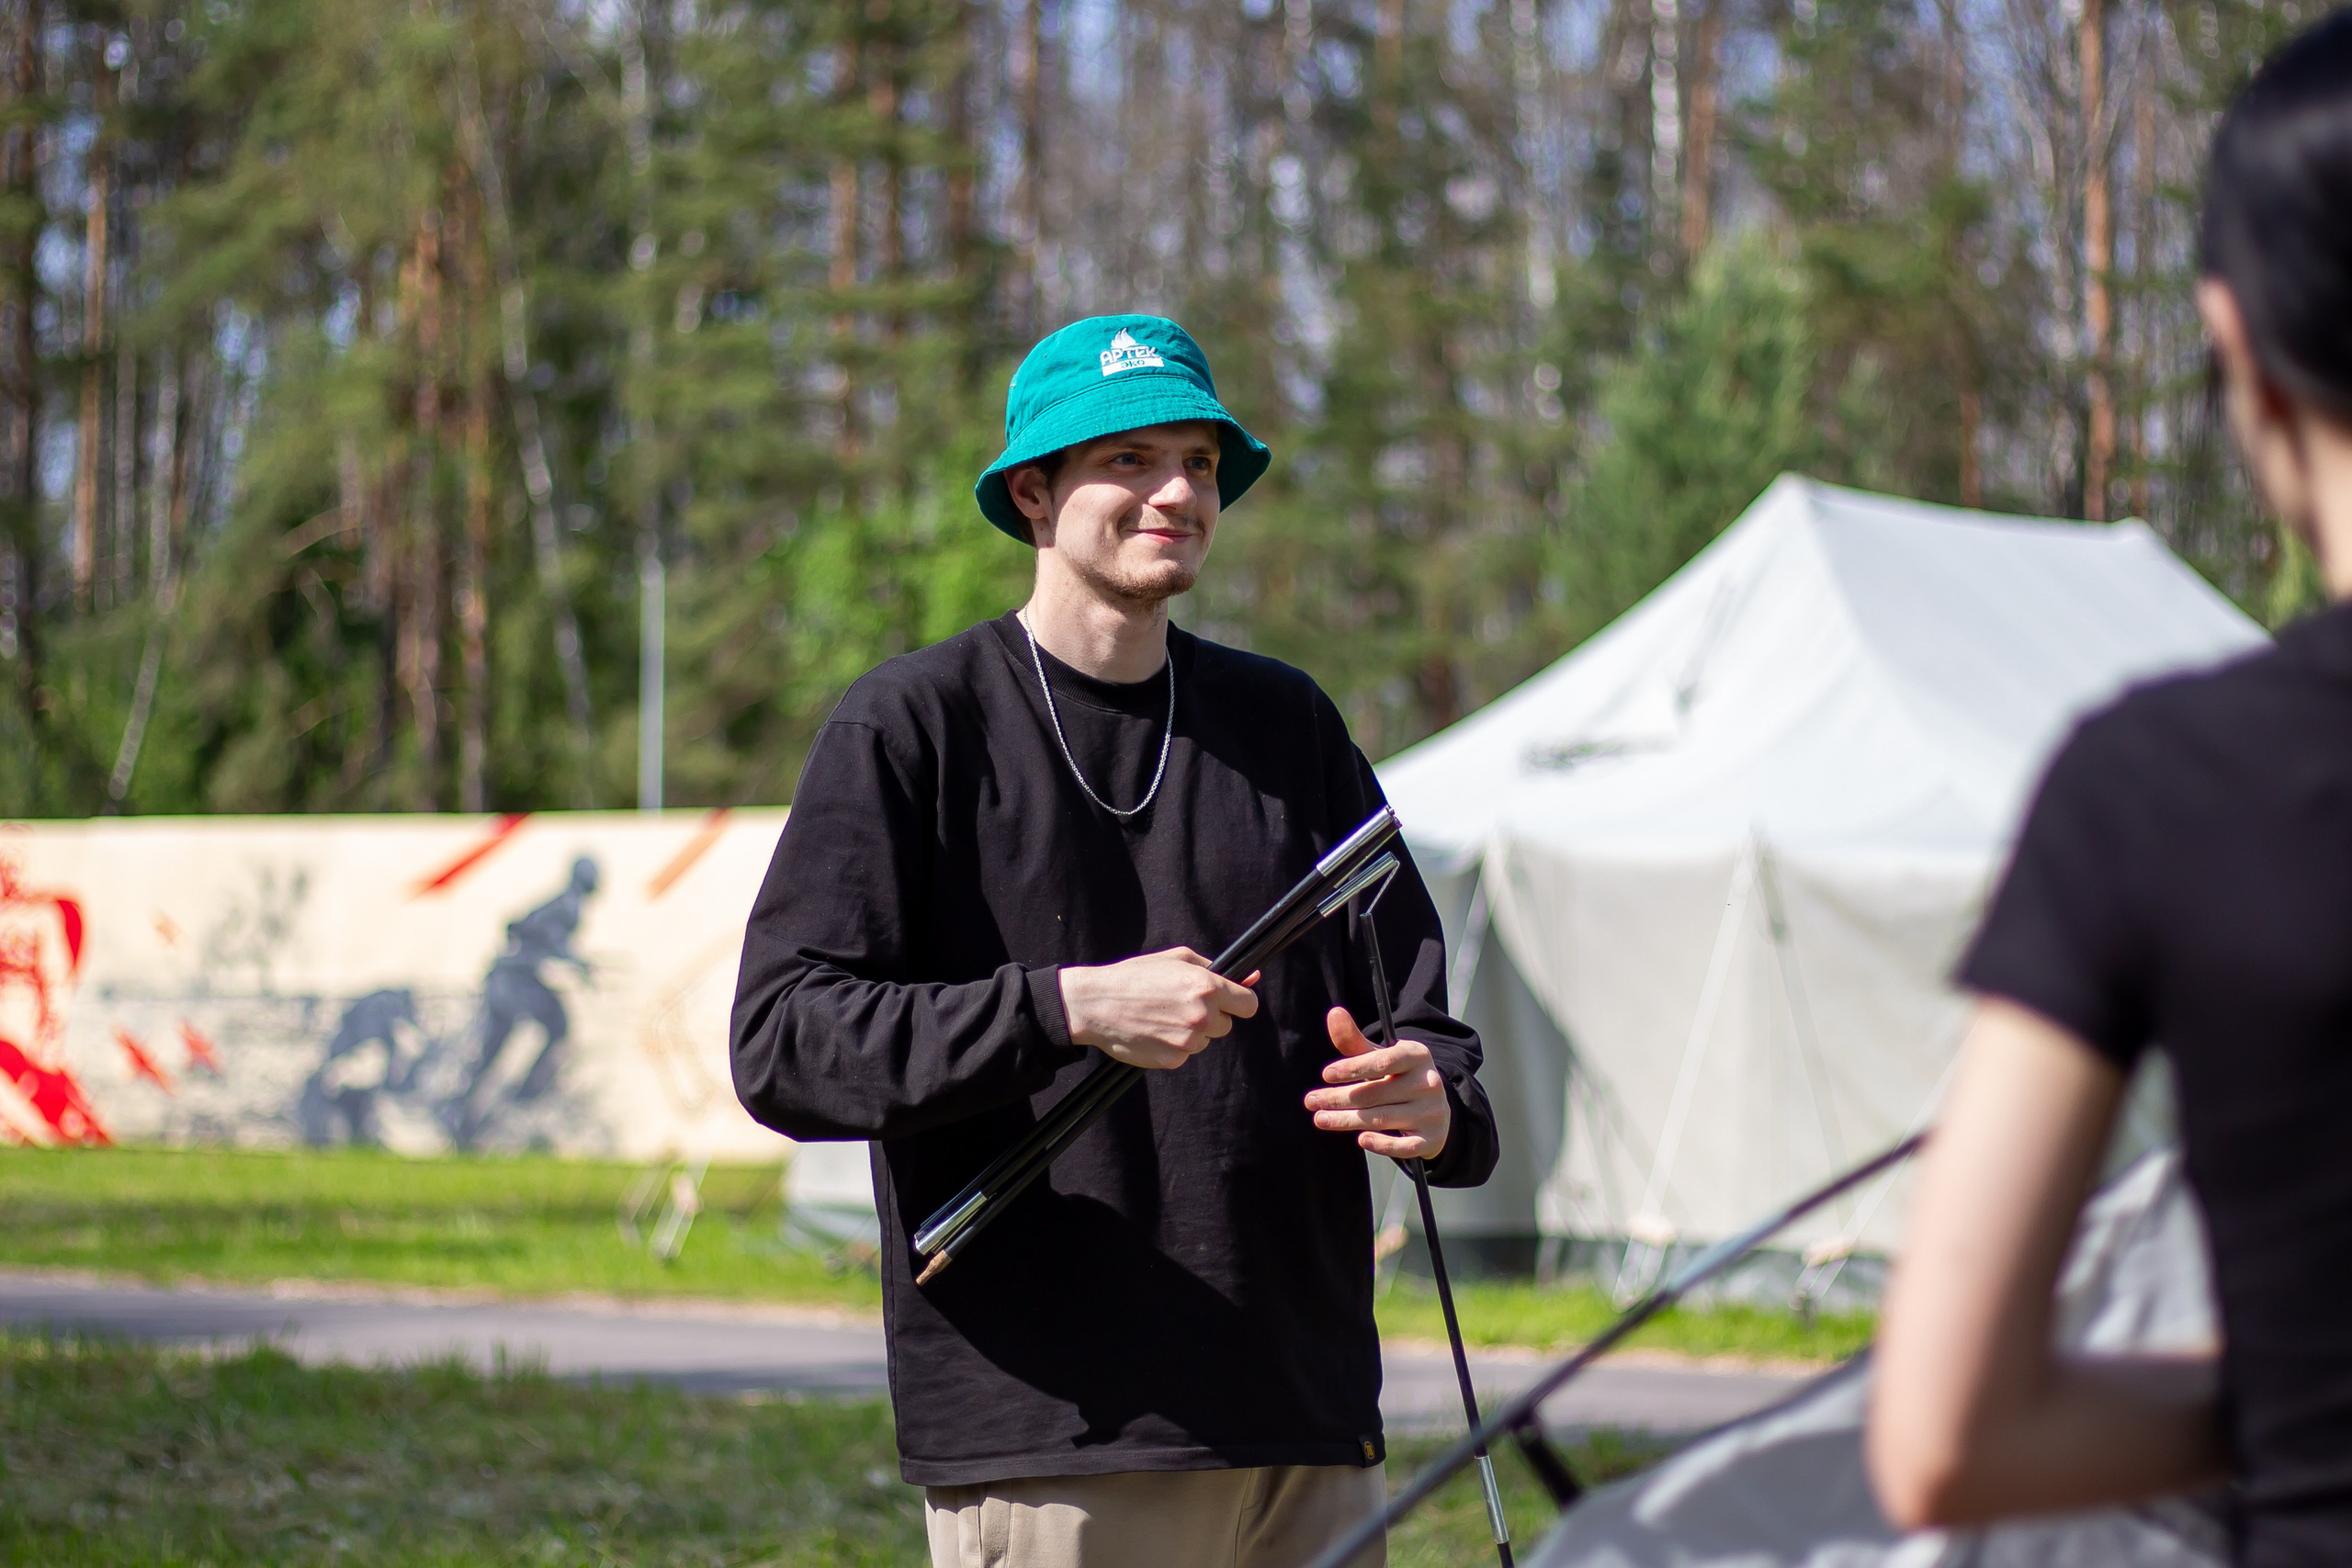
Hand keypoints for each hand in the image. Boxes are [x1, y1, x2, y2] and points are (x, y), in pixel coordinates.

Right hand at [1059, 948, 1260, 1070]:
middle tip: (1181, 1005)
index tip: (1230, 1001)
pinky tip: (1153, 1031)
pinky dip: (1173, 1046)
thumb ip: (1216, 968)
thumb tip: (1253, 976)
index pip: (1249, 1005)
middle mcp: (1202, 1016)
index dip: (1239, 1002)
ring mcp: (1188, 1041)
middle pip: (1226, 1025)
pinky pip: (1184, 1055)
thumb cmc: (1136, 976)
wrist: (1095, 1004)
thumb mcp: (1176, 959)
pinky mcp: (1173, 1060)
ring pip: (1205, 1041)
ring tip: (1161, 1016)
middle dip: (1211, 1017)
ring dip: (1191, 1032)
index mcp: (1207, 987)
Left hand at [1306, 1006, 1450, 1159]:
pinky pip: (1403, 1146)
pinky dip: (1381, 1144)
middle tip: (1311, 1101)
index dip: (1352, 1068)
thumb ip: (1354, 1042)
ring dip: (1346, 1120)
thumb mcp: (1380, 1058)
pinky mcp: (1430, 1139)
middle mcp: (1428, 1082)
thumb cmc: (1398, 1078)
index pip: (1382, 1061)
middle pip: (1375, 1093)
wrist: (1435, 1109)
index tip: (1325, 1075)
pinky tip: (1361, 1139)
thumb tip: (1334, 1014)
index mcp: (1417, 1055)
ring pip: (1382, 1118)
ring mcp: (1431, 1112)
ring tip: (1320, 1118)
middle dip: (1338, 1098)